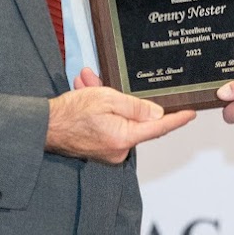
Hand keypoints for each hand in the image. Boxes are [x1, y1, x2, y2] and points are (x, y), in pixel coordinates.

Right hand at [48, 69, 193, 162]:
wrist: (42, 127)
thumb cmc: (70, 113)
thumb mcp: (108, 99)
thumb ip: (136, 106)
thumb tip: (157, 113)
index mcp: (124, 137)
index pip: (159, 127)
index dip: (177, 119)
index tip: (190, 113)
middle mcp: (119, 149)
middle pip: (135, 120)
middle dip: (123, 99)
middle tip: (104, 84)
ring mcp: (108, 150)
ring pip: (118, 119)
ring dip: (106, 101)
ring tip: (88, 85)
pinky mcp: (99, 148)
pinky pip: (107, 125)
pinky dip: (100, 110)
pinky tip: (87, 94)